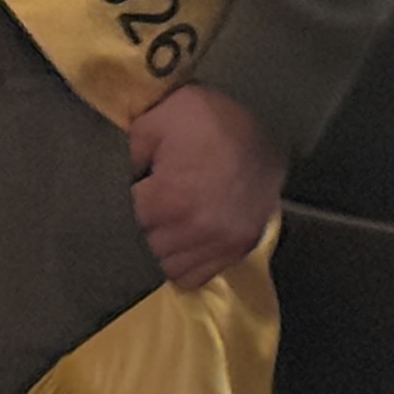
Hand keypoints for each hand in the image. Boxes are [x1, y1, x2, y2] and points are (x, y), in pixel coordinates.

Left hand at [127, 85, 281, 292]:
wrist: (272, 124)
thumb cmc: (210, 120)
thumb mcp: (160, 116)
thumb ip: (130, 148)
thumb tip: (122, 174)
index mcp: (169, 197)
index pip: (133, 217)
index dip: (136, 199)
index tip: (145, 185)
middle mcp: (194, 229)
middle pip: (150, 244)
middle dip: (149, 224)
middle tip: (159, 202)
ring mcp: (220, 243)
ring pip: (170, 266)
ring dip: (166, 247)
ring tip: (173, 221)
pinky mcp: (238, 249)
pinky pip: (198, 277)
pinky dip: (187, 263)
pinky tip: (187, 240)